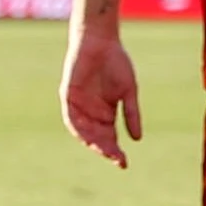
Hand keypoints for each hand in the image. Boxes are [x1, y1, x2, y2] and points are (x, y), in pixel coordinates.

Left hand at [59, 21, 141, 166]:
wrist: (100, 41)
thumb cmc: (116, 63)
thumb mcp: (128, 91)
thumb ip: (131, 114)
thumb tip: (137, 139)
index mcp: (105, 112)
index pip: (109, 137)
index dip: (115, 151)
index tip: (124, 163)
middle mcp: (91, 112)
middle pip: (97, 137)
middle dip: (105, 149)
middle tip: (115, 159)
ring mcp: (78, 105)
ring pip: (83, 131)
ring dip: (92, 142)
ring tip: (103, 151)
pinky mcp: (68, 96)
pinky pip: (70, 117)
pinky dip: (78, 127)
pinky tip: (86, 136)